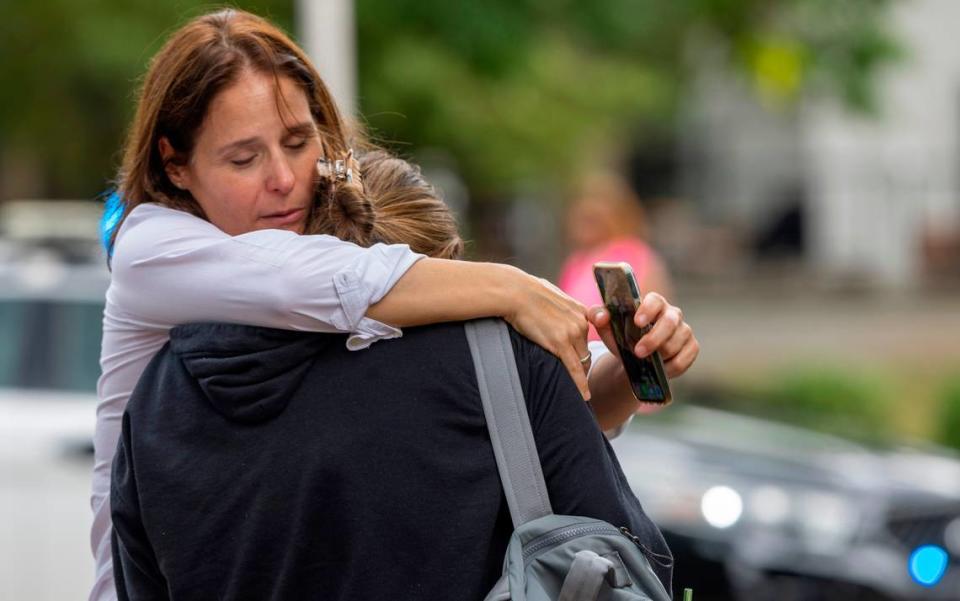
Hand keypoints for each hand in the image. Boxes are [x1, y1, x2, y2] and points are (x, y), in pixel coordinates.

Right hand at [503, 271, 591, 398]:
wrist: (514, 292)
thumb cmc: (525, 291)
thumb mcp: (550, 295)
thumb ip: (558, 306)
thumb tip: (550, 309)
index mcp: (578, 310)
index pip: (586, 336)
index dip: (581, 350)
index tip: (580, 360)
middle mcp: (580, 322)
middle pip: (585, 351)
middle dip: (581, 364)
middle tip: (575, 378)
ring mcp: (572, 333)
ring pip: (582, 361)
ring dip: (579, 374)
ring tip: (576, 389)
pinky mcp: (560, 343)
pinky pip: (575, 369)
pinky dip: (580, 384)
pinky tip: (584, 395)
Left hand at [588, 292, 698, 378]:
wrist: (633, 358)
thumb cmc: (621, 336)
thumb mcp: (607, 327)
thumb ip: (598, 316)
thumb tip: (600, 316)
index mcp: (653, 303)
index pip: (655, 300)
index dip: (648, 310)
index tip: (637, 322)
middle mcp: (672, 314)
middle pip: (670, 321)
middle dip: (654, 338)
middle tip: (638, 352)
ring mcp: (684, 331)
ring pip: (678, 341)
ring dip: (661, 354)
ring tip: (645, 361)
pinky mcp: (691, 348)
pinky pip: (685, 358)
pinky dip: (672, 367)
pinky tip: (660, 369)